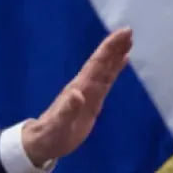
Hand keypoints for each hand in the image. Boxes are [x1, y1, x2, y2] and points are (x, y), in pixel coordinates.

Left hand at [22, 27, 132, 167]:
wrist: (44, 141)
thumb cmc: (51, 134)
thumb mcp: (59, 125)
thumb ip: (68, 111)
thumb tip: (77, 94)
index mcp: (79, 88)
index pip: (97, 65)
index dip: (109, 50)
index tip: (122, 35)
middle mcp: (85, 86)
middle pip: (102, 63)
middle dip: (114, 47)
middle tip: (129, 31)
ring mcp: (89, 92)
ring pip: (105, 70)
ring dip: (116, 55)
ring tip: (129, 41)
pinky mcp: (93, 101)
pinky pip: (107, 81)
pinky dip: (115, 69)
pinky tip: (121, 61)